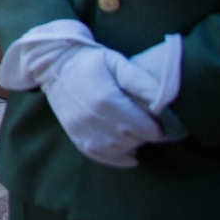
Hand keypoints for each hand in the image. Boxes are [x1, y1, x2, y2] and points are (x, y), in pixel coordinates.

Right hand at [0, 20, 165, 168]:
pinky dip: (116, 158)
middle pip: (132, 139)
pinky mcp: (74, 135)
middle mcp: (93, 118)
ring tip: (137, 134)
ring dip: (132, 145)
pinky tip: (129, 155)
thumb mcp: (118, 62)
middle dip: (145, 135)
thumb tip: (165, 101)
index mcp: (107, 100)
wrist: (54, 64)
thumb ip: (142, 81)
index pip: (144, 127)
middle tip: (149, 125)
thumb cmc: (90, 61)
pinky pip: (98, 155)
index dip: (158, 128)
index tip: (162, 122)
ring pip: (117, 149)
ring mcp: (82, 129)